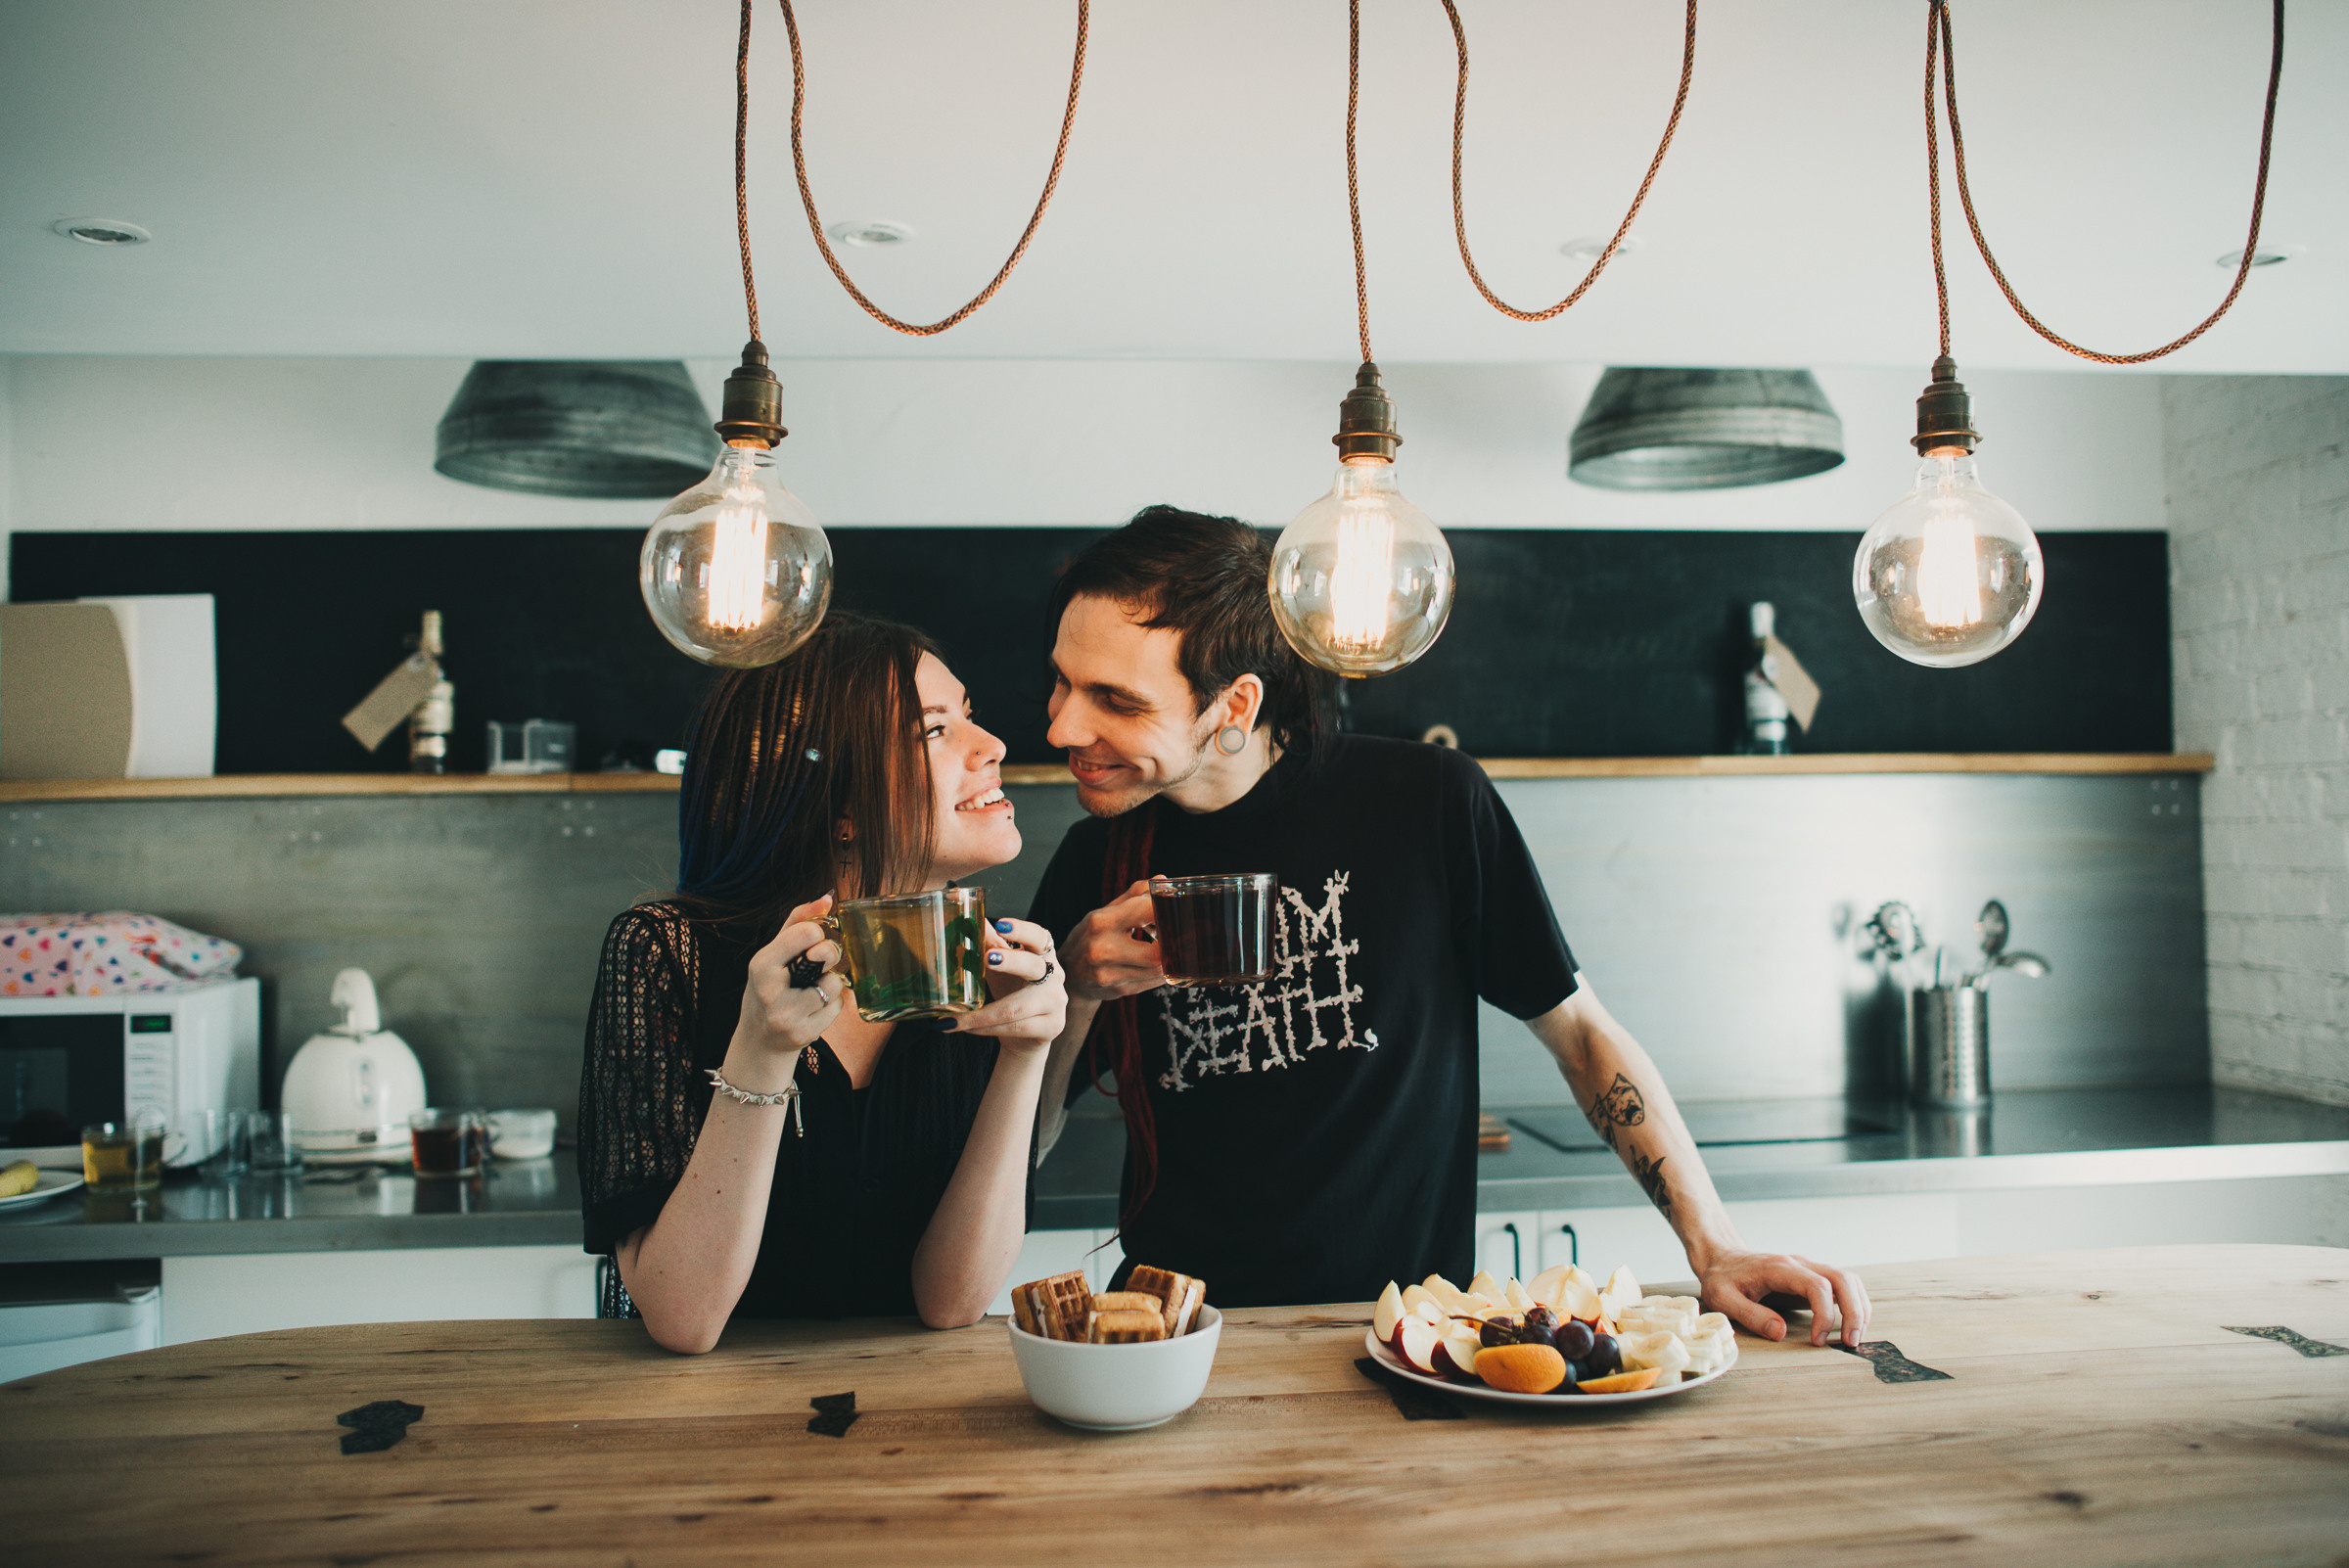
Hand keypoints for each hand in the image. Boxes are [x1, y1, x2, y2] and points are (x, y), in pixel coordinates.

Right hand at [729, 895, 843, 1076]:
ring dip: (831, 984)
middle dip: (830, 954)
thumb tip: (827, 898)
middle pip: (826, 954)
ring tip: (812, 991)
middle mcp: (770, 991)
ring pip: (835, 983)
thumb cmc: (769, 988)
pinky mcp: (804, 1034)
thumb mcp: (773, 954)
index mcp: (761, 964)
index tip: (812, 940)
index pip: (807, 932)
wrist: (759, 1040)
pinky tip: (813, 1010)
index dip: (818, 932)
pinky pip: (838, 1007)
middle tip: (819, 962)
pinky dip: (832, 1006)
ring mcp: (787, 1015)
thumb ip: (798, 922)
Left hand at [949, 917, 1066, 1054]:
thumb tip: (967, 918)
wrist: (1027, 1034)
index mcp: (1043, 954)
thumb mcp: (1002, 967)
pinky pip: (1014, 1027)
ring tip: (951, 1018)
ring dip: (981, 1014)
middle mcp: (1054, 976)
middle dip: (1009, 961)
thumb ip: (989, 945)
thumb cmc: (1014, 992)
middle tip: (987, 959)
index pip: (1038, 936)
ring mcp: (1055, 1003)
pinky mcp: (1052, 1026)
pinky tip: (966, 1028)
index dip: (1021, 930)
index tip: (1001, 925)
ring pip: (1015, 1008)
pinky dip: (986, 1029)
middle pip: (1032, 966)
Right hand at [1060, 879, 1164, 1002]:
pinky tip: (1157, 964)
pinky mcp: (1118, 990)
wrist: (1070, 974)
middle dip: (1173, 942)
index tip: (1175, 910)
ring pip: (1159, 969)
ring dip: (1170, 959)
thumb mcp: (1106, 911)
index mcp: (1101, 921)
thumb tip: (1164, 881)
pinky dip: (1161, 973)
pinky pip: (1153, 982)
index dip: (1167, 910)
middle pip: (1158, 951)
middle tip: (1180, 934)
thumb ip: (1135, 895)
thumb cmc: (1093, 936)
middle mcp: (1102, 949)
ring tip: (1168, 948)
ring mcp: (1109, 974)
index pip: (1147, 911)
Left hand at [1697, 1249, 1871, 1347]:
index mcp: (1778, 1268)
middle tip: (1851, 1342)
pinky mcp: (1812, 1278)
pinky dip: (1854, 1304)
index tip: (1817, 1341)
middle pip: (1843, 1278)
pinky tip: (1850, 1326)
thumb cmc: (1722, 1279)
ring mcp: (1808, 1269)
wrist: (1722, 1259)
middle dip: (1854, 1311)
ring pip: (1848, 1280)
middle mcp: (1799, 1265)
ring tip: (1854, 1337)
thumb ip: (1750, 1315)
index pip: (1817, 1285)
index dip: (1825, 1314)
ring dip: (1859, 1308)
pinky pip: (1843, 1286)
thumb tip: (1781, 1333)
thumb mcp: (1723, 1299)